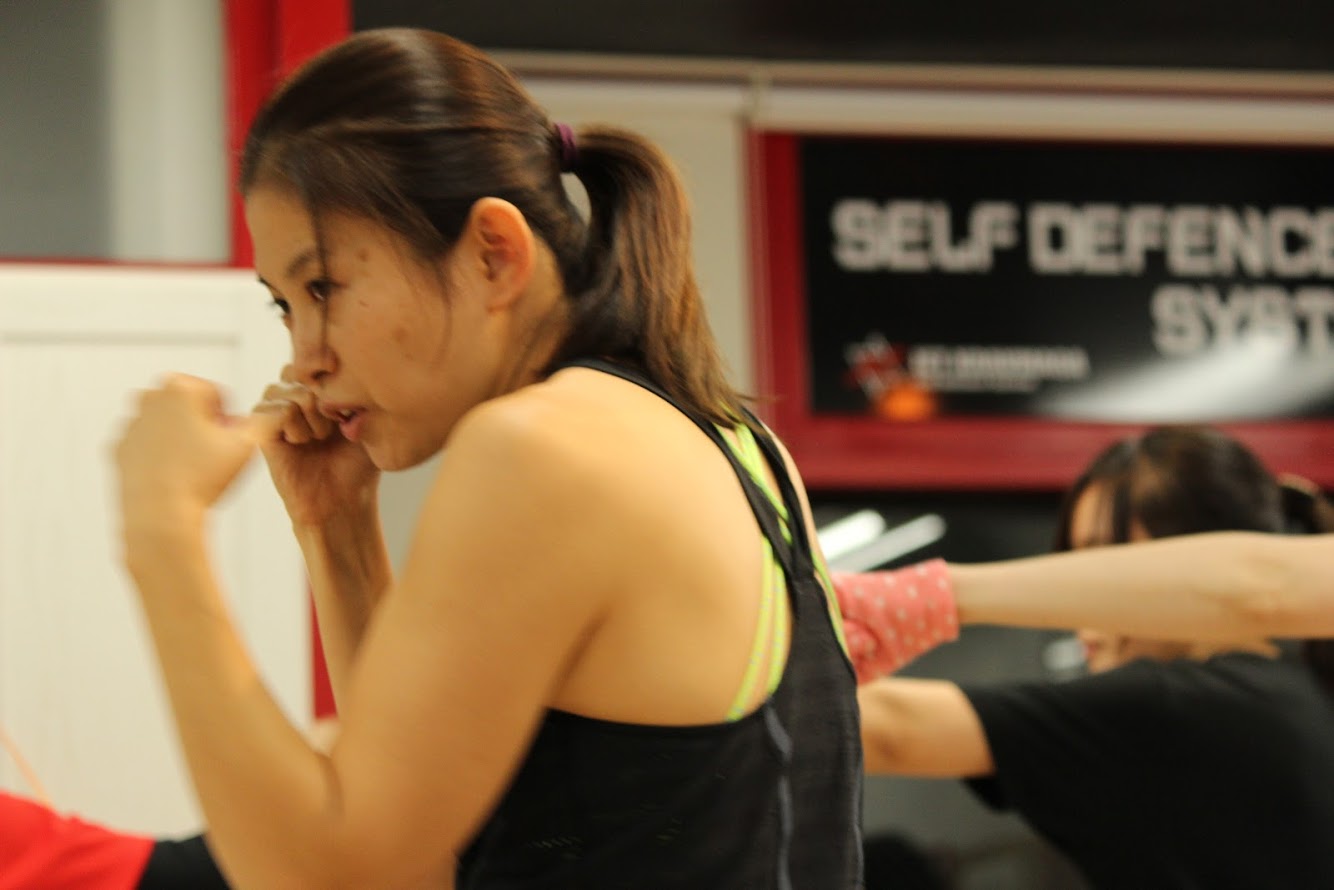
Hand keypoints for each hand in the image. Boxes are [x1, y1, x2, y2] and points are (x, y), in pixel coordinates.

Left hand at [115, 374, 280, 529]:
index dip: (229, 419)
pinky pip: (149, 447)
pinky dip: (162, 457)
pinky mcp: (118, 450)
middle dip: (203, 424)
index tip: (228, 441)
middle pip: (189, 407)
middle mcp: (148, 398)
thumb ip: (269, 418)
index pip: (216, 394)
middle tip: (215, 453)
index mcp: (179, 387)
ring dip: (183, 439)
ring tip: (196, 468)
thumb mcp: (249, 444)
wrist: (160, 516)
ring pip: (168, 426)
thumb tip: (282, 407)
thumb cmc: (202, 477)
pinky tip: (176, 478)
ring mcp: (129, 425)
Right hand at [254, 365, 378, 527]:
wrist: (345, 501)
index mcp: (316, 390)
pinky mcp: (262, 433)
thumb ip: (354, 385)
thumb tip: (342, 362)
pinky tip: (302, 443)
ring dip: (310, 413)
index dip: (332, 375)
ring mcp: (275, 414)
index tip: (348, 404)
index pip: (313, 358)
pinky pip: (272, 410)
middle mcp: (293, 398)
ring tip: (320, 437)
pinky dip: (294, 425)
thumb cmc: (358, 463)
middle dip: (323, 395)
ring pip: (287, 389)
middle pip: (298, 369)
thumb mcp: (367, 418)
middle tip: (336, 424)